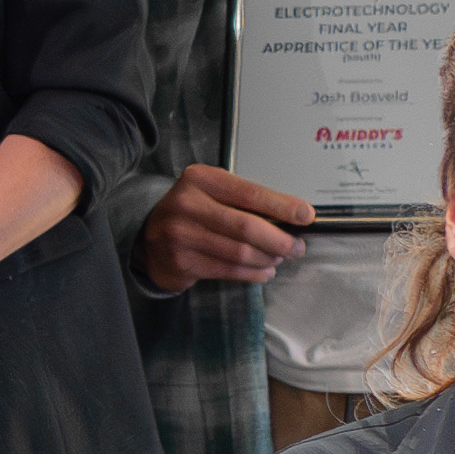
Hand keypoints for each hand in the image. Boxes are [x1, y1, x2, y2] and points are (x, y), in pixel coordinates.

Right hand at [134, 163, 311, 292]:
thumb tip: (290, 217)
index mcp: (200, 179)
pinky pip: (228, 270)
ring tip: (278, 258)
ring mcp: (181, 235)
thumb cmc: (191, 212)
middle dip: (279, 240)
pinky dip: (252, 273)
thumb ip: (243, 200)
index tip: (305, 215)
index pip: (250, 194)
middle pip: (247, 227)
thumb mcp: (211, 193)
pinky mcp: (182, 261)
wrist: (149, 238)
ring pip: (239, 252)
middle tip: (296, 247)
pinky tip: (263, 271)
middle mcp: (187, 205)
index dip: (282, 206)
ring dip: (267, 258)